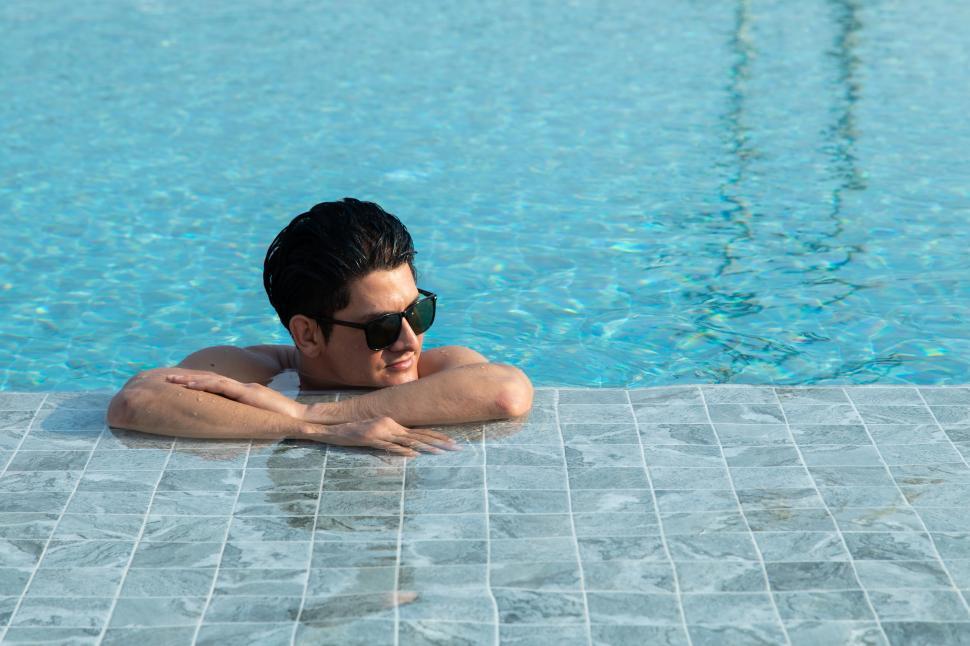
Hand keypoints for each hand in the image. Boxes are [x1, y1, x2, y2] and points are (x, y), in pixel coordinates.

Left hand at [165, 373, 307, 418]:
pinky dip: (205, 384)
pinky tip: (190, 386)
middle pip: (211, 379)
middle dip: (188, 379)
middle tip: (167, 378)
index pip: (217, 385)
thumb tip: (227, 427)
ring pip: (212, 380)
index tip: (180, 384)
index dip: (198, 382)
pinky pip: (222, 387)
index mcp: (243, 393)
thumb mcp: (256, 419)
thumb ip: (243, 418)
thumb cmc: (281, 422)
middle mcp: (242, 387)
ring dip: (190, 380)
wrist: (299, 417)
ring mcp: (245, 389)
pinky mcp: (248, 394)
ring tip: (172, 380)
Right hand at [308, 416, 460, 456]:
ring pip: (409, 441)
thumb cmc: (357, 431)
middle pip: (420, 435)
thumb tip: (413, 450)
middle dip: (440, 442)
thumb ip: (395, 439)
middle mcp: (391, 425)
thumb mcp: (379, 434)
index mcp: (394, 424)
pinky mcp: (372, 439)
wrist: (335, 427)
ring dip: (427, 447)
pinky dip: (403, 451)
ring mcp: (382, 432)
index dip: (438, 436)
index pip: (421, 431)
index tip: (452, 442)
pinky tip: (414, 455)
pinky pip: (390, 446)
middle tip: (457, 448)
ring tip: (443, 453)